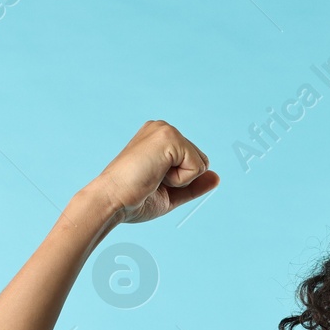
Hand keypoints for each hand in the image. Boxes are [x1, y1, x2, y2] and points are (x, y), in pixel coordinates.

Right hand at [91, 120, 218, 223]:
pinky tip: (156, 175)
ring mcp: (165, 130)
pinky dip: (181, 179)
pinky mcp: (169, 137)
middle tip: (152, 181)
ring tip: (153, 177)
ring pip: (200, 163)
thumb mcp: (171, 193)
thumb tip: (217, 177)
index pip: (193, 162)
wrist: (112, 201)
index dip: (180, 181)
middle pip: (200, 160)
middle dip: (183, 179)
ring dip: (181, 180)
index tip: (152, 182)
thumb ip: (193, 184)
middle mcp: (162, 128)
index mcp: (159, 138)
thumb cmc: (134, 200)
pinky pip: (197, 166)